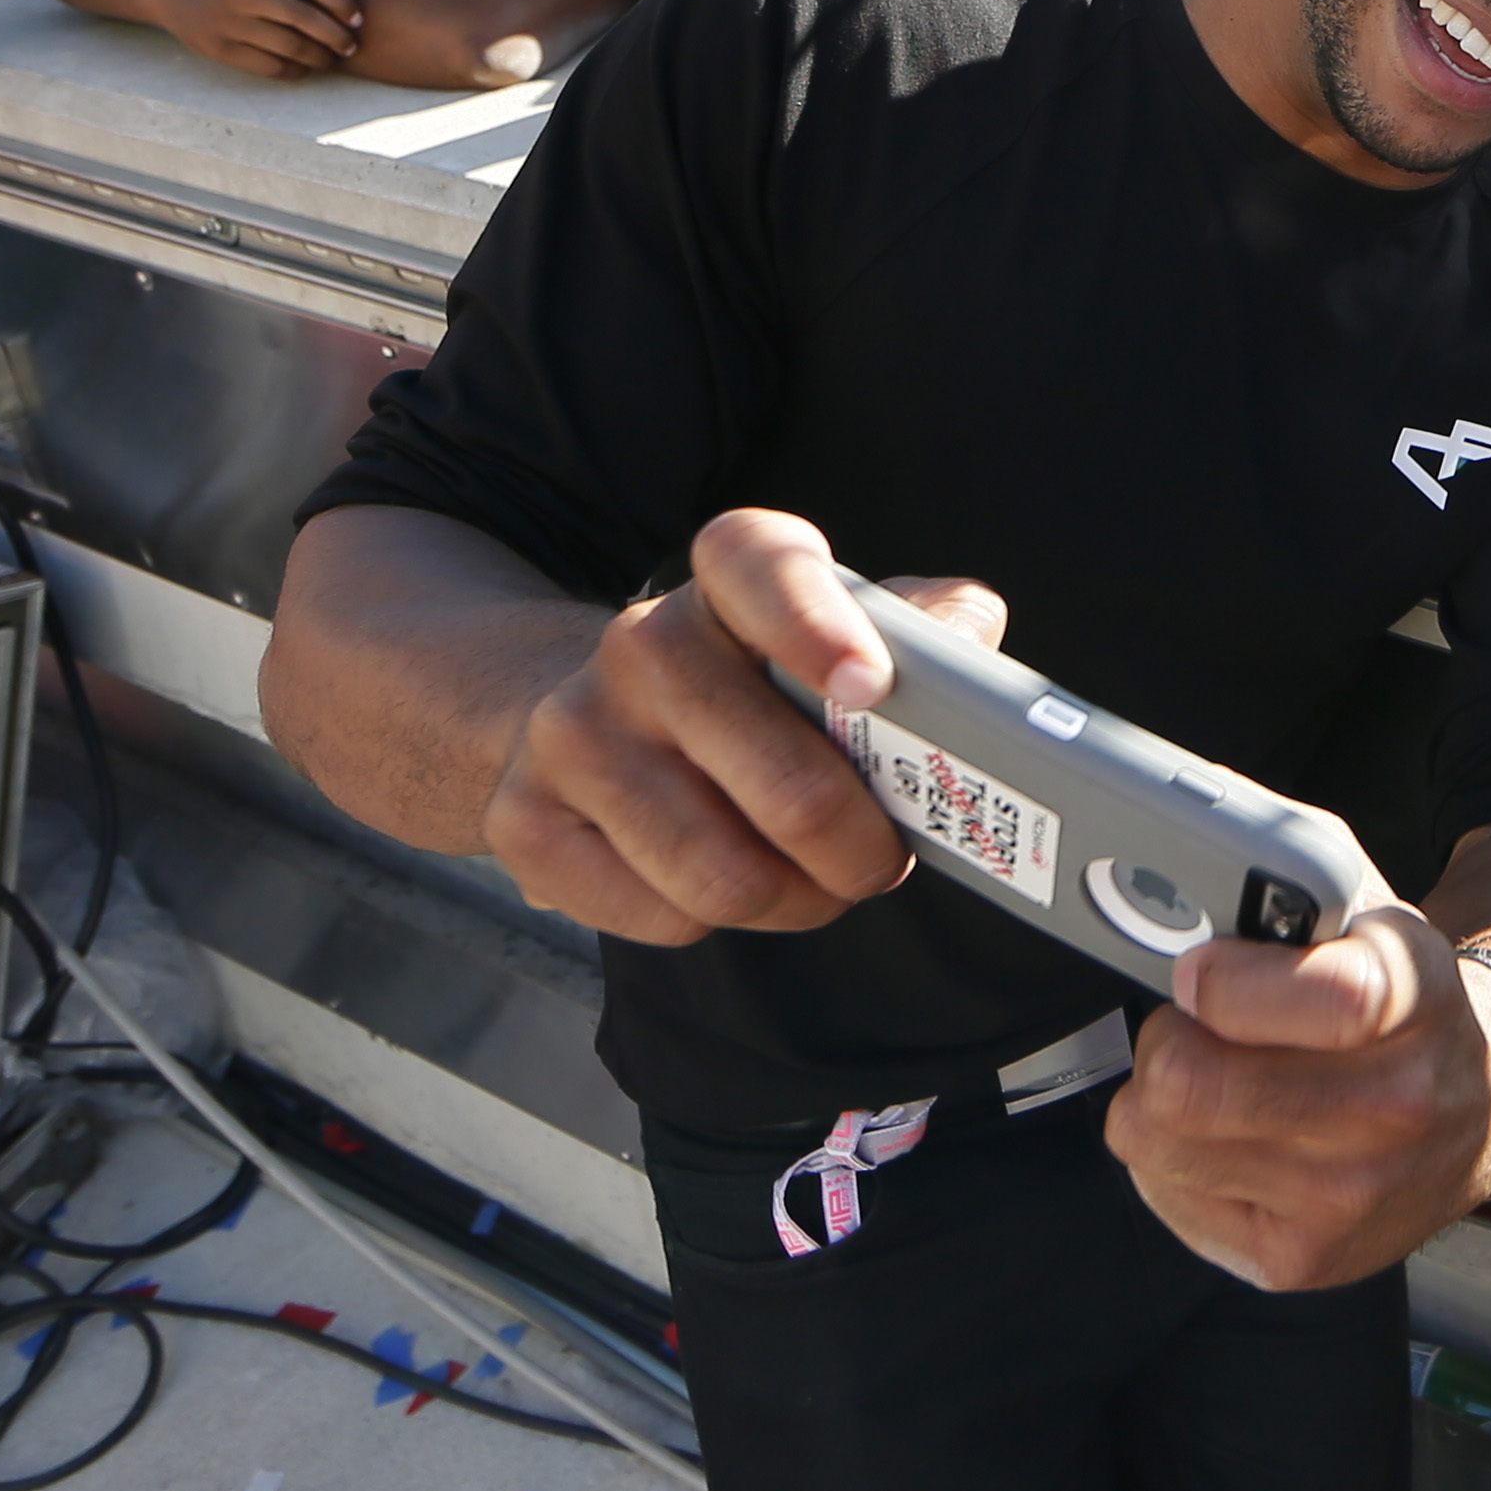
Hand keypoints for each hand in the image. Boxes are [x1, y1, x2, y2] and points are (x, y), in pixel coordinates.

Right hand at [160, 0, 366, 78]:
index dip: (340, 1)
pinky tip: (304, 69)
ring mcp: (230, 22)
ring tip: (332, 59)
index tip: (359, 17)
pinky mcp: (219, 48)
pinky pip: (267, 65)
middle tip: (352, 45)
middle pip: (303, 17)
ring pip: (288, 46)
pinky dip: (292, 71)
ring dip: (318, 57)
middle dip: (336, 36)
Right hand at [483, 510, 993, 945]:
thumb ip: (928, 630)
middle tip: (881, 859)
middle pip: (787, 784)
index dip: (817, 625)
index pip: (763, 567)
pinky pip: (663, 916)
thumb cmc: (768, 684)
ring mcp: (571, 733)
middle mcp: (639, 642)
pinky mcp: (525, 823)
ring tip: (814, 881)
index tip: (871, 686)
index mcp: (730, 577)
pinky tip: (721, 881)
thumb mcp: (851, 633)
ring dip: (798, 899)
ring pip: (725, 875)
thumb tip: (966, 643)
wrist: (604, 717)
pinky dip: (716, 923)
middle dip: (862, 848)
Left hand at [1103, 902, 1490, 1292]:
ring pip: (1155, 1140)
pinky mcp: (1301, 1259)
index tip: (1199, 972)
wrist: (1479, 1111)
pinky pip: (1163, 1192)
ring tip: (1211, 1084)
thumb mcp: (1372, 918)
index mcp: (1416, 1000)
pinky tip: (1225, 1139)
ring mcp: (1349, 1196)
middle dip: (1166, 1042)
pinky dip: (1173, 1159)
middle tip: (1190, 1031)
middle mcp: (1395, 1108)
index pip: (1320, 998)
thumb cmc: (1401, 1006)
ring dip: (1158, 1103)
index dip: (1225, 981)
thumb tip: (1185, 884)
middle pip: (1189, 1086)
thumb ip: (1290, 885)